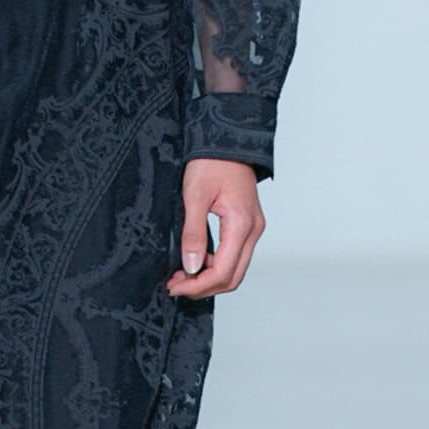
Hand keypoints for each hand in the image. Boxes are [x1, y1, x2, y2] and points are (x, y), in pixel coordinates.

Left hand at [166, 158, 264, 297]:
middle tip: (176, 286)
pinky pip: (235, 255)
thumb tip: (190, 267)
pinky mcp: (247, 225)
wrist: (227, 141)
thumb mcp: (195, 196)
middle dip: (203, 287)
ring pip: (235, 269)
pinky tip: (196, 260)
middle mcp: (253, 230)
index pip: (222, 272)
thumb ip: (193, 234)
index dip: (197, 285)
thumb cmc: (212, 162)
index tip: (175, 286)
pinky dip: (216, 265)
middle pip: (232, 277)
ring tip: (182, 275)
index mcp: (241, 225)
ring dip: (209, 278)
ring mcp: (253, 228)